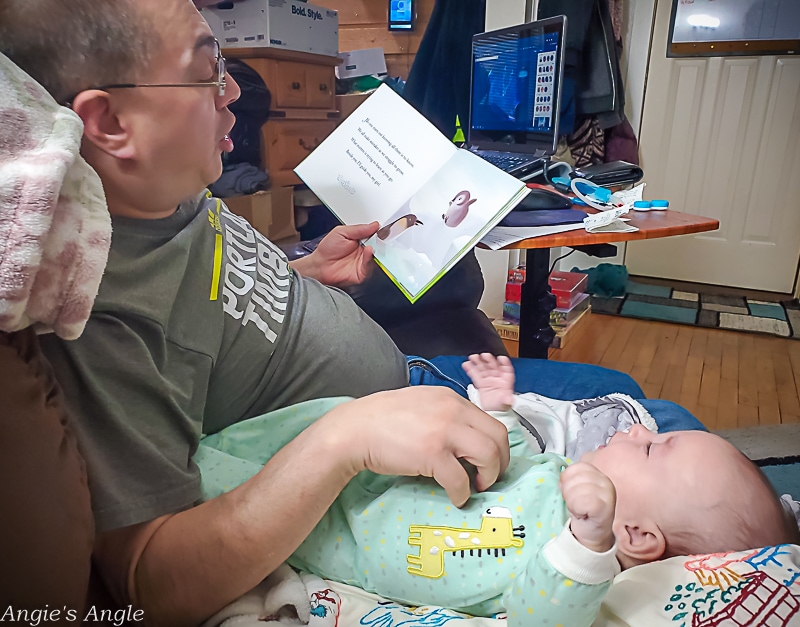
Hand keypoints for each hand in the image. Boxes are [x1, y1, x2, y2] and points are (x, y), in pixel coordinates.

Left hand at [290, 222, 378, 286]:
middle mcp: (364, 251)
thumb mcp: (341, 232)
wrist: (319, 266)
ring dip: (377, 249)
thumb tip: (374, 225)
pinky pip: (369, 266)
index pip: (375, 235)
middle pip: (379, 245)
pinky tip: (368, 251)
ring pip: (377, 256)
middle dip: (381, 240)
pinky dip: (370, 258)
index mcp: (360, 240)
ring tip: (373, 243)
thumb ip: (358, 229)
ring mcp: (364, 262)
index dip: (379, 231)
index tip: (382, 228)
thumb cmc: (327, 250)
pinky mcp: (362, 273)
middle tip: (382, 234)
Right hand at [320, 386, 510, 506]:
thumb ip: (445, 415)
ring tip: (475, 486)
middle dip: (500, 462)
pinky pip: (460, 480)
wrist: (354, 430)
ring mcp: (444, 431)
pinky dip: (462, 493)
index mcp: (451, 399)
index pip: (490, 421)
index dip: (496, 446)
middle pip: (497, 437)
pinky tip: (455, 497)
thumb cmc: (382, 420)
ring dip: (488, 476)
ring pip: (488, 455)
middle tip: (489, 478)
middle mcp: (452, 410)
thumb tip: (465, 441)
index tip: (490, 462)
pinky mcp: (432, 454)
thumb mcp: (421, 405)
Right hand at [462, 353, 514, 411]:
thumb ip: (507, 400)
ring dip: (478, 362)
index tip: (501, 358)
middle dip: (489, 360)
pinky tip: (467, 364)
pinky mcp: (481, 383)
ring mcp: (488, 380)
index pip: (506, 369)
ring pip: (483, 368)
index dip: (504, 363)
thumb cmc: (501, 405)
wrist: (493, 411)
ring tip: (473, 357)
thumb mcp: (505, 403)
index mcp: (505, 381)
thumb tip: (510, 400)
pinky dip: (470, 369)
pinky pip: (475, 374)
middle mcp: (497, 378)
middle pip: (493, 366)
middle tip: (484, 355)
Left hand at [559, 462, 615, 552]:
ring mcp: (607, 494)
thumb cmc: (583, 511)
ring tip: (578, 510)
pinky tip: (581, 515)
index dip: (567, 479)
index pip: (577, 467)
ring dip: (572, 503)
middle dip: (568, 492)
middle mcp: (606, 481)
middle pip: (575, 478)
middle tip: (574, 504)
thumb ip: (570, 480)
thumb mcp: (576, 491)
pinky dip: (577, 510)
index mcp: (598, 474)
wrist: (593, 535)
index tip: (569, 492)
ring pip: (577, 490)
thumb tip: (561, 479)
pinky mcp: (605, 507)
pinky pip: (583, 502)